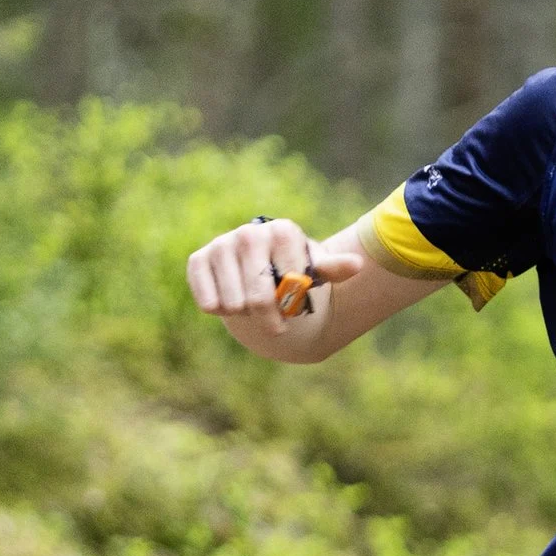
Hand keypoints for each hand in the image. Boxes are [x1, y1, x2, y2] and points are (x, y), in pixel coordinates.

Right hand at [185, 215, 364, 332]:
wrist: (260, 265)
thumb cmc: (293, 270)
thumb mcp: (314, 271)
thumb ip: (333, 269)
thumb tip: (356, 265)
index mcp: (283, 232)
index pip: (290, 287)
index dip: (293, 305)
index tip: (296, 304)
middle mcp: (250, 232)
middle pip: (258, 300)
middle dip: (269, 319)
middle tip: (277, 324)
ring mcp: (222, 244)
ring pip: (232, 305)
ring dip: (244, 314)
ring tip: (250, 303)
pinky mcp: (199, 259)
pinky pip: (209, 301)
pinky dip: (219, 309)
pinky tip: (227, 300)